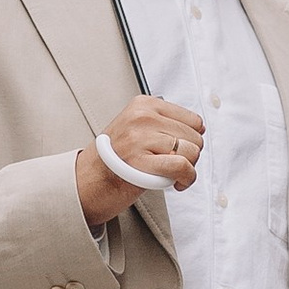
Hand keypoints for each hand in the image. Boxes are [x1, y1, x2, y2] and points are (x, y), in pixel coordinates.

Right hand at [76, 98, 205, 227]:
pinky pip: (182, 166)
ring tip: (172, 174)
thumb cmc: (116, 158)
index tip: (180, 150)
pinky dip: (187, 178)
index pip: (193, 120)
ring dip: (188, 169)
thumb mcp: (137, 127)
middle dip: (190, 155)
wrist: (88, 180)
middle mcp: (141, 117)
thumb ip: (164, 123)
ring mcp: (139, 138)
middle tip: (174, 165)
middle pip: (195, 137)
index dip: (192, 139)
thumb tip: (201, 127)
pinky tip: (179, 183)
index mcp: (143, 105)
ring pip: (192, 152)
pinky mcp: (140, 161)